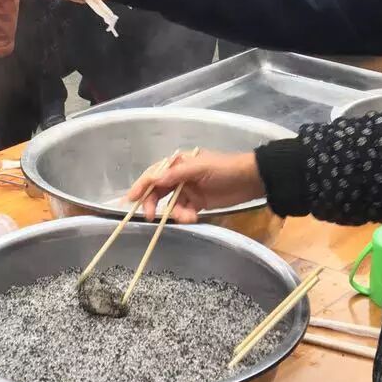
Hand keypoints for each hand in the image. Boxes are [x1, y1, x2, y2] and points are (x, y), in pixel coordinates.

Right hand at [127, 150, 263, 223]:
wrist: (250, 180)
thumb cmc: (224, 168)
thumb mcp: (200, 168)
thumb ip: (176, 174)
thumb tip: (153, 179)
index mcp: (178, 163)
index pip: (154, 174)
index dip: (141, 186)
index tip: (130, 200)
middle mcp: (179, 176)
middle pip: (158, 190)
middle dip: (154, 203)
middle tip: (151, 216)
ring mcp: (188, 190)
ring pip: (171, 204)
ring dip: (175, 213)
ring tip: (187, 218)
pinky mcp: (197, 202)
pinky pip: (183, 211)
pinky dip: (185, 216)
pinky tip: (193, 218)